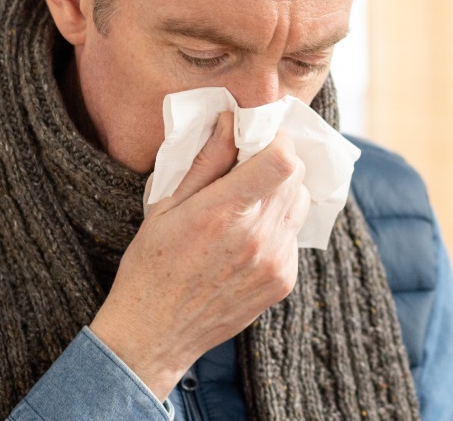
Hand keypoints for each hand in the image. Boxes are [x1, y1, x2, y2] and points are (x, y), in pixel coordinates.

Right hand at [89, 111, 309, 399]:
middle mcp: (258, 237)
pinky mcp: (284, 281)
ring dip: (281, 193)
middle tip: (249, 167)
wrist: (156, 332)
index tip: (257, 139)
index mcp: (224, 212)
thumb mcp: (167, 205)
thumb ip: (207, 160)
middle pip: (296, 176)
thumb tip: (232, 119)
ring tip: (246, 205)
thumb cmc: (152, 263)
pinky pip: (294, 236)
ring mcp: (276, 262)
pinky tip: (246, 239)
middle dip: (276, 162)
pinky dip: (278, 227)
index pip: (283, 160)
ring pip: (300, 203)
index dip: (276, 140)